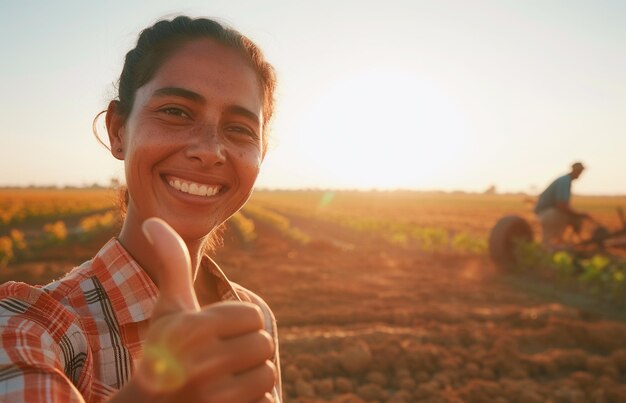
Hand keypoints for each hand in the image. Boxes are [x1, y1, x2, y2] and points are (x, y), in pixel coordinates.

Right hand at [117, 218, 275, 402]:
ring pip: (267, 374)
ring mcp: (214, 399)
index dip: (239, 324)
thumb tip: (153, 220)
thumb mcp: (168, 308)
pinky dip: (255, 401)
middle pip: (263, 345)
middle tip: (221, 361)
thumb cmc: (164, 351)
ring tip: (225, 381)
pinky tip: (230, 400)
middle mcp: (200, 365)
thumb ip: (171, 262)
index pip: (253, 315)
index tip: (216, 336)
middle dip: (246, 351)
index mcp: (189, 331)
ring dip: (252, 377)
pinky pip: (267, 402)